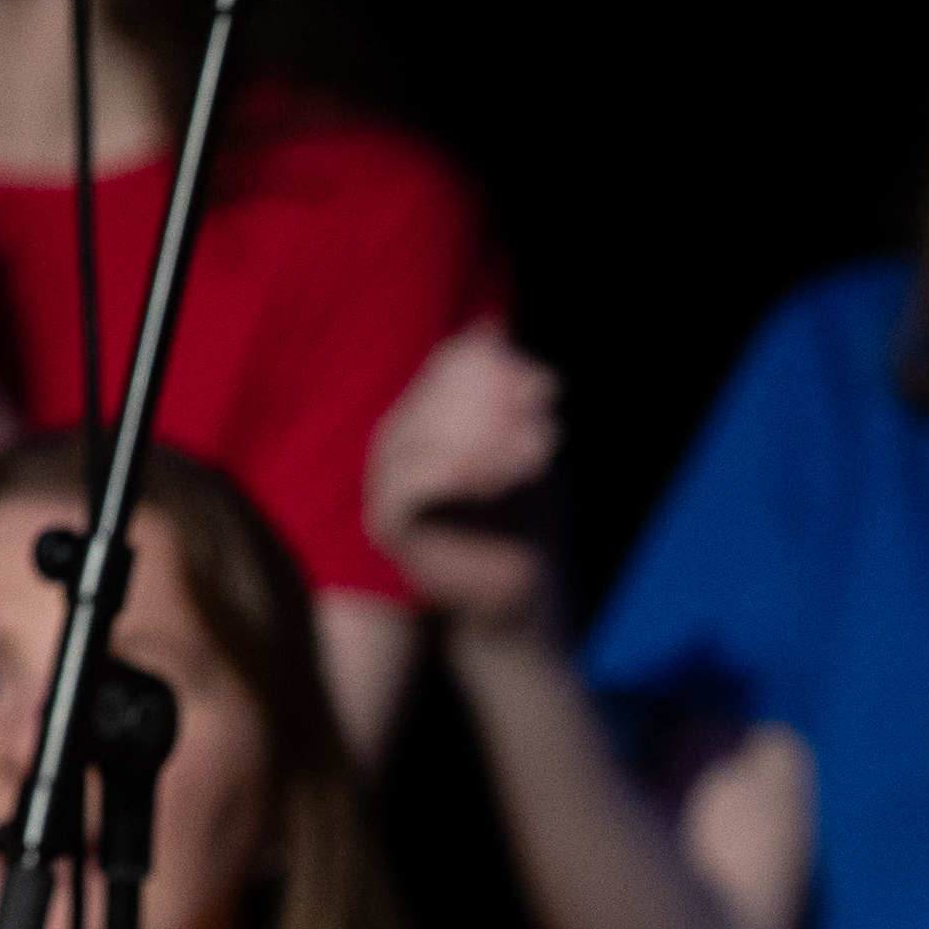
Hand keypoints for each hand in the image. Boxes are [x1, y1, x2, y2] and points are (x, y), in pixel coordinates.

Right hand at [367, 324, 567, 642]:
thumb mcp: (524, 449)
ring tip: (535, 455)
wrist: (520, 602)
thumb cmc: (523, 524)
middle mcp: (396, 449)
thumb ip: (509, 395)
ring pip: (414, 438)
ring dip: (480, 437)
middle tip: (543, 419)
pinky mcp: (385, 525)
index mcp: (425, 423)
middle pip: (427, 400)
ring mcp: (383, 486)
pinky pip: (407, 487)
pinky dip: (452, 474)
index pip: (443, 370)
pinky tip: (497, 480)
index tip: (544, 388)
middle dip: (489, 402)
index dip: (491, 367)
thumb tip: (491, 326)